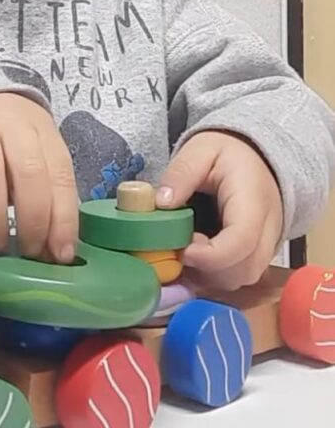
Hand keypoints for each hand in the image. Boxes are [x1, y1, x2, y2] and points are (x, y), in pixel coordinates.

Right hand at [0, 92, 78, 262]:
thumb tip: (57, 252)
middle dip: (31, 220)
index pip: (60, 174)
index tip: (61, 255)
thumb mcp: (38, 154)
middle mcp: (11, 127)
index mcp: (42, 131)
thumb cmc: (11, 138)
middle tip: (28, 253)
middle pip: (28, 172)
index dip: (63, 218)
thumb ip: (48, 196)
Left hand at [156, 130, 283, 290]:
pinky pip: (240, 275)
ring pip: (243, 278)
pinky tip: (193, 257)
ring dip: (210, 275)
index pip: (242, 240)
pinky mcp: (258, 253)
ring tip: (184, 249)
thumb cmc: (228, 153)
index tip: (182, 251)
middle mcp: (268, 229)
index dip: (211, 255)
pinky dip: (215, 274)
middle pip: (246, 269)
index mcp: (254, 200)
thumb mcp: (201, 150)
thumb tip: (160, 201)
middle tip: (179, 247)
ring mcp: (267, 244)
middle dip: (208, 269)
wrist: (257, 155)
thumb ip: (181, 173)